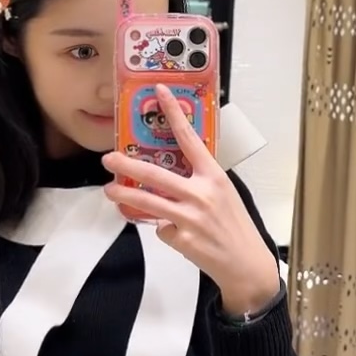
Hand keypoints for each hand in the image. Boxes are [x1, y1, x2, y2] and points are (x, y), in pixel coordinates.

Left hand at [103, 85, 279, 316]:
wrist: (246, 264)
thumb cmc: (235, 225)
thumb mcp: (224, 194)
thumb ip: (200, 181)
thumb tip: (172, 172)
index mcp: (214, 176)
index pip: (190, 138)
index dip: (173, 113)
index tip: (159, 92)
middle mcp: (201, 193)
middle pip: (155, 174)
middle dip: (127, 166)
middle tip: (108, 158)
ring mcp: (189, 217)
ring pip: (147, 202)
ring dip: (124, 196)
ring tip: (110, 191)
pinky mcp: (181, 238)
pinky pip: (161, 228)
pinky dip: (163, 229)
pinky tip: (177, 234)